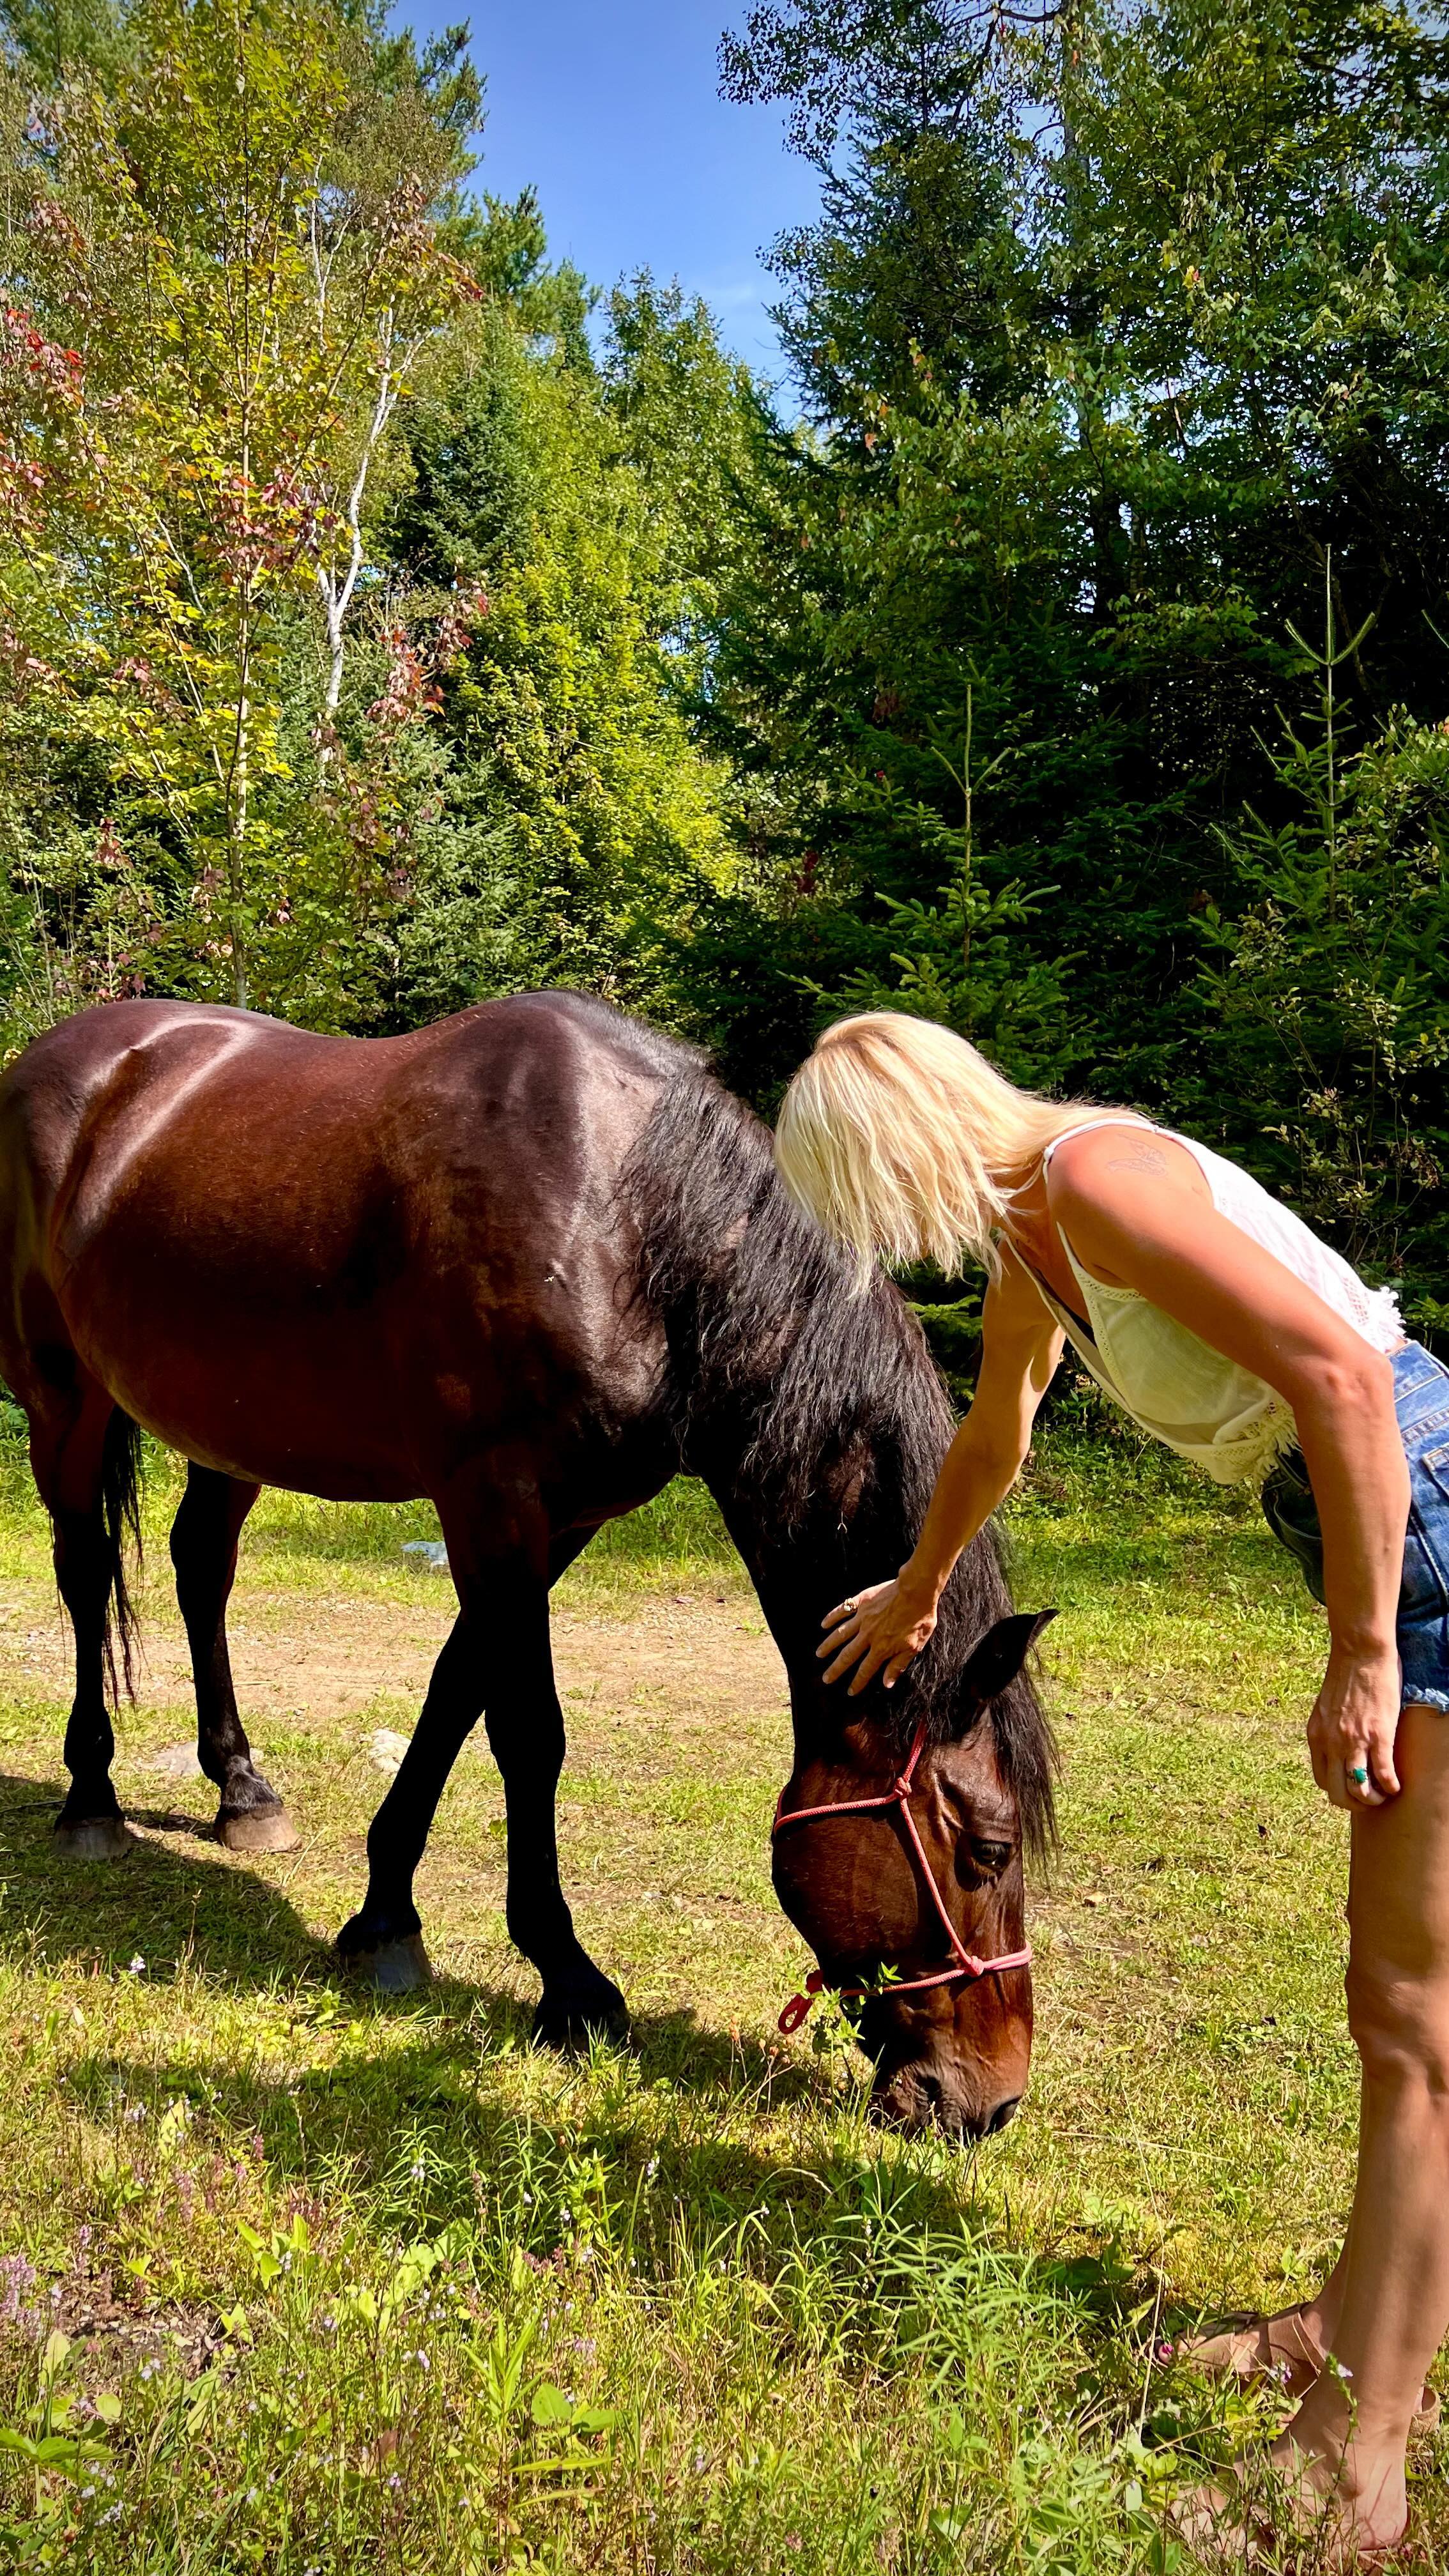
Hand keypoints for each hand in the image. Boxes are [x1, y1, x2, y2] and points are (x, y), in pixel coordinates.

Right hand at [818, 1574, 938, 1694]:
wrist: (917, 1590)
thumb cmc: (920, 1619)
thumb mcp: (915, 1646)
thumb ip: (898, 1665)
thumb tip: (886, 1684)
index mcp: (882, 1648)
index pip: (866, 1670)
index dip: (857, 1682)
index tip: (849, 1691)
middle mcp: (868, 1635)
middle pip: (848, 1655)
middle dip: (836, 1669)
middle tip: (825, 1679)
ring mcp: (863, 1618)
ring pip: (841, 1634)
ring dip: (829, 1645)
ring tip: (819, 1654)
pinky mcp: (862, 1602)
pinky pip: (844, 1610)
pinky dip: (832, 1617)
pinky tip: (824, 1624)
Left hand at [1307, 1645, 1403, 1808]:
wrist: (1360, 1651)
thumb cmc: (1347, 1674)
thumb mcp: (1327, 1707)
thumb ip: (1329, 1728)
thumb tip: (1339, 1743)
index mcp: (1316, 1736)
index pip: (1321, 1779)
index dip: (1338, 1789)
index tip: (1353, 1787)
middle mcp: (1331, 1743)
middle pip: (1337, 1793)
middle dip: (1355, 1804)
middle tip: (1370, 1800)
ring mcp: (1354, 1741)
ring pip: (1359, 1791)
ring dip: (1374, 1800)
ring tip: (1385, 1795)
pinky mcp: (1378, 1735)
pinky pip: (1383, 1774)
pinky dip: (1391, 1786)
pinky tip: (1397, 1786)